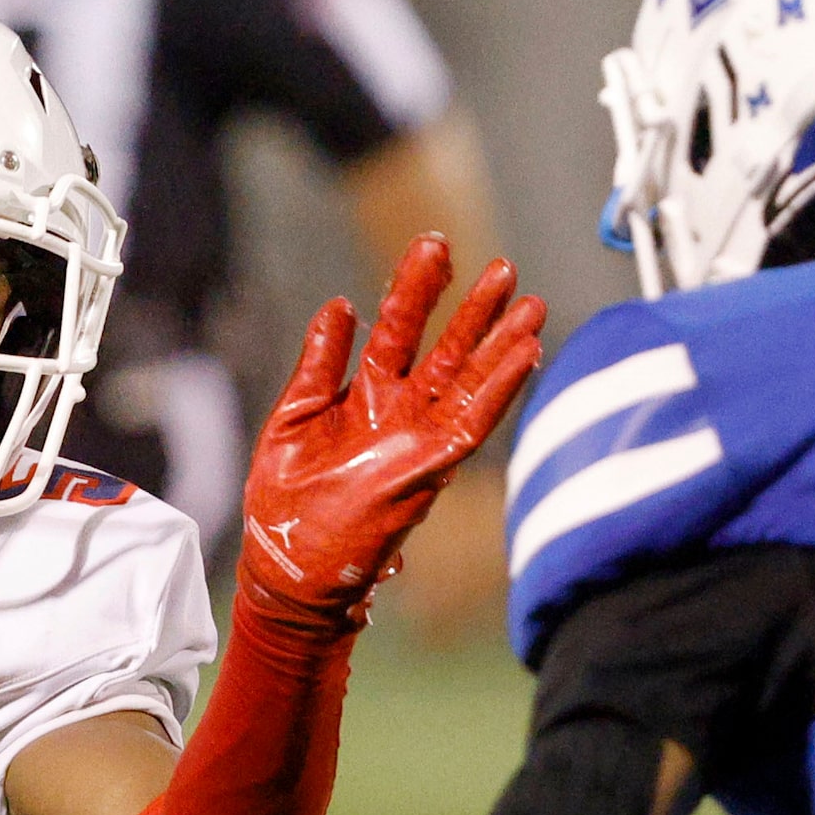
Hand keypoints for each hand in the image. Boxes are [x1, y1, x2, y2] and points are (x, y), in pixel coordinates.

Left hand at [240, 232, 546, 628]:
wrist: (287, 570)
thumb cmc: (284, 505)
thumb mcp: (291, 419)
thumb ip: (319, 364)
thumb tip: (339, 303)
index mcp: (363, 396)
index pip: (398, 329)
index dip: (416, 287)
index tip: (434, 243)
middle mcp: (399, 414)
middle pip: (446, 350)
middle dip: (474, 309)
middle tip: (504, 267)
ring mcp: (416, 441)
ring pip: (469, 383)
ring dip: (501, 345)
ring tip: (530, 305)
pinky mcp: (428, 471)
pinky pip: (471, 425)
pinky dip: (499, 391)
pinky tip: (525, 356)